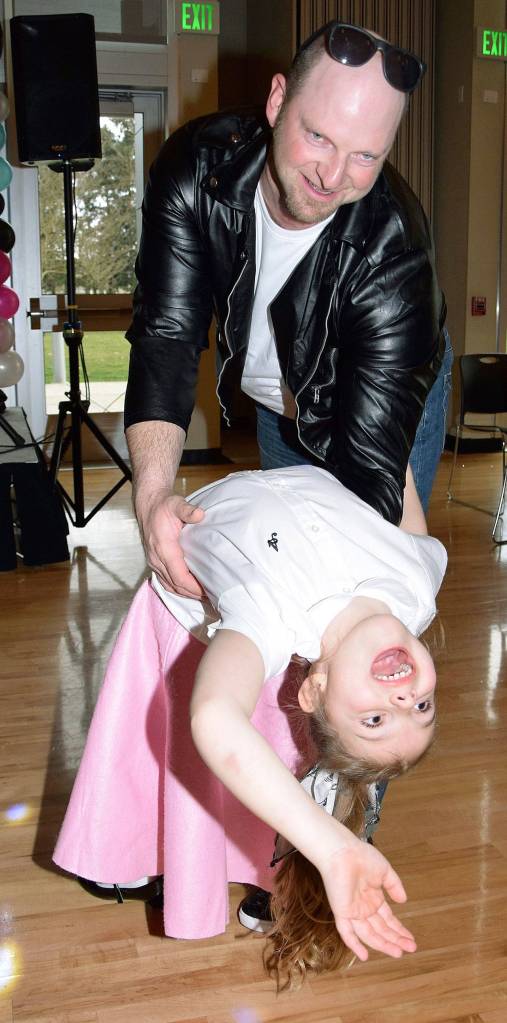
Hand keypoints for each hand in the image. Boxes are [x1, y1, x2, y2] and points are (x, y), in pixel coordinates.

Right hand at [135, 487, 204, 596]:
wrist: (149, 505)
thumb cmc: (164, 506)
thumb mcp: (176, 504)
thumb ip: (187, 510)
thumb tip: (200, 514)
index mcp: (163, 548)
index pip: (178, 576)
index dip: (193, 587)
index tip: (207, 591)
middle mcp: (156, 558)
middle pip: (175, 585)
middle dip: (193, 594)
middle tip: (212, 597)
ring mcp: (153, 562)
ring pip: (169, 586)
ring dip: (185, 594)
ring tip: (204, 596)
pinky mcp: (154, 562)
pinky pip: (165, 582)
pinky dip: (177, 589)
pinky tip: (189, 590)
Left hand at [320, 839, 416, 961]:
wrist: (343, 851)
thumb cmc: (362, 856)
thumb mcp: (385, 871)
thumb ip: (394, 886)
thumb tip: (404, 901)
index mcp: (374, 898)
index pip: (388, 920)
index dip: (399, 930)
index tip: (411, 940)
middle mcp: (364, 907)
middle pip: (381, 929)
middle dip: (396, 940)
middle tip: (411, 949)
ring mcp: (353, 911)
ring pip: (368, 934)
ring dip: (383, 944)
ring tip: (398, 953)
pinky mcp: (341, 912)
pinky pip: (346, 932)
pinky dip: (354, 945)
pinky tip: (365, 956)